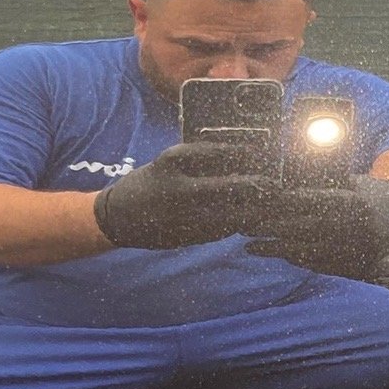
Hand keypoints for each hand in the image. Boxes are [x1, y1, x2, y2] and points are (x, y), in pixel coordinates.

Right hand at [92, 143, 273, 250]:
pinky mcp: (182, 237)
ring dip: (250, 209)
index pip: (212, 153)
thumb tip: (239, 154)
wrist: (115, 218)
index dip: (240, 152)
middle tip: (273, 181)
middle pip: (226, 187)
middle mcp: (175, 189)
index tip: (260, 150)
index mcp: (169, 164)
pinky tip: (247, 217)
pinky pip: (217, 231)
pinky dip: (235, 224)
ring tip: (269, 202)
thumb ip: (198, 160)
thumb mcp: (166, 163)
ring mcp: (178, 216)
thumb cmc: (149, 182)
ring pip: (226, 214)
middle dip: (254, 185)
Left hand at [245, 176, 388, 279]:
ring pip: (307, 252)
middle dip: (272, 229)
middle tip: (246, 227)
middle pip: (304, 229)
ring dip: (276, 250)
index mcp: (355, 202)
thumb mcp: (350, 180)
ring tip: (251, 247)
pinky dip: (294, 260)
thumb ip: (323, 180)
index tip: (260, 203)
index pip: (312, 202)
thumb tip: (286, 171)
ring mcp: (355, 251)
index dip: (283, 203)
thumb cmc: (367, 193)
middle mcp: (356, 228)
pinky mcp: (354, 266)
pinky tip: (278, 255)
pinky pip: (317, 265)